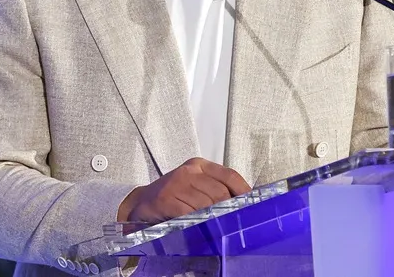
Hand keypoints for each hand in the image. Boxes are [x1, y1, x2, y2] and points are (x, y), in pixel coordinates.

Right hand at [117, 158, 250, 223]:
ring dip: (213, 219)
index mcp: (200, 165)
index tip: (253, 205)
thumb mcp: (195, 186)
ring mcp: (176, 183)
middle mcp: (189, 171)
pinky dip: (197, 222)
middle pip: (220, 192)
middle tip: (234, 222)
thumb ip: (216, 189)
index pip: (230, 175)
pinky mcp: (165, 199)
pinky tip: (199, 227)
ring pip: (206, 204)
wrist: (141, 203)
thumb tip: (243, 204)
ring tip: (217, 227)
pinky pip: (189, 213)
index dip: (244, 191)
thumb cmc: (173, 195)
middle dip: (228, 210)